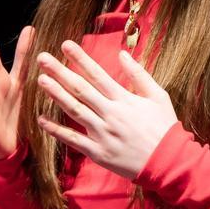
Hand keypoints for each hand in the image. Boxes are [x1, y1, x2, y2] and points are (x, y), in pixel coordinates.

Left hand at [34, 40, 178, 180]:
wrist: (169, 163)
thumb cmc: (165, 128)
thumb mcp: (158, 96)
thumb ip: (139, 74)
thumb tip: (122, 54)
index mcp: (124, 99)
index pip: (97, 74)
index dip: (80, 58)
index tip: (65, 45)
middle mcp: (110, 114)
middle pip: (80, 89)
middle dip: (60, 72)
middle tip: (42, 58)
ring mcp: (102, 134)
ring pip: (74, 110)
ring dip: (56, 94)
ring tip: (41, 80)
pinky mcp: (98, 153)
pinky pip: (73, 140)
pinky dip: (57, 130)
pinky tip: (42, 120)